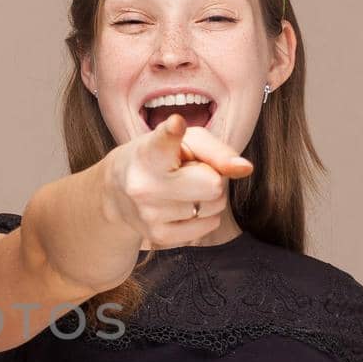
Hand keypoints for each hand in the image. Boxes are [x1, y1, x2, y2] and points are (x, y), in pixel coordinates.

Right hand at [100, 109, 253, 249]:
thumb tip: (245, 169)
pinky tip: (182, 207)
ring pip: (214, 207)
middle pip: (213, 185)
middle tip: (190, 173)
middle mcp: (144, 184)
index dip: (171, 133)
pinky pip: (208, 226)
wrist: (117, 192)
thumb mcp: (186, 142)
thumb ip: (217, 151)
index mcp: (149, 152)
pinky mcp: (158, 236)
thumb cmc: (162, 158)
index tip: (175, 125)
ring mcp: (149, 214)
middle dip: (213, 178)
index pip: (163, 142)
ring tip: (182, 189)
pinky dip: (204, 216)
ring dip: (208, 197)